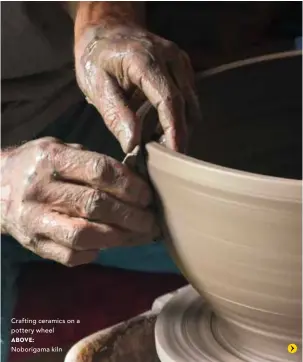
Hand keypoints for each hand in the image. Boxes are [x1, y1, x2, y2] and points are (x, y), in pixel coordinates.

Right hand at [1, 138, 156, 265]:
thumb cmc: (38, 166)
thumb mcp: (61, 150)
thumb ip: (93, 163)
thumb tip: (134, 182)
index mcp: (51, 158)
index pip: (100, 171)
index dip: (130, 185)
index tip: (148, 195)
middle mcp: (40, 189)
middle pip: (95, 205)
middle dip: (132, 215)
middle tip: (152, 220)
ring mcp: (35, 220)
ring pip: (85, 234)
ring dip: (120, 237)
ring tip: (140, 235)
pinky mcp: (34, 244)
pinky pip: (71, 255)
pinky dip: (96, 252)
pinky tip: (110, 244)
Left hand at [75, 24, 200, 152]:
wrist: (107, 30)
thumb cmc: (97, 59)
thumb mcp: (96, 87)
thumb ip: (116, 116)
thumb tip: (133, 145)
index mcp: (145, 60)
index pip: (168, 99)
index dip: (174, 129)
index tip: (174, 153)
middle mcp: (169, 57)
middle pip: (185, 103)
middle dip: (178, 133)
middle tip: (163, 156)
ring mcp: (179, 61)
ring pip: (190, 102)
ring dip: (179, 126)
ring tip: (158, 142)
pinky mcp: (182, 67)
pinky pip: (187, 97)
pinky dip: (178, 115)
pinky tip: (160, 126)